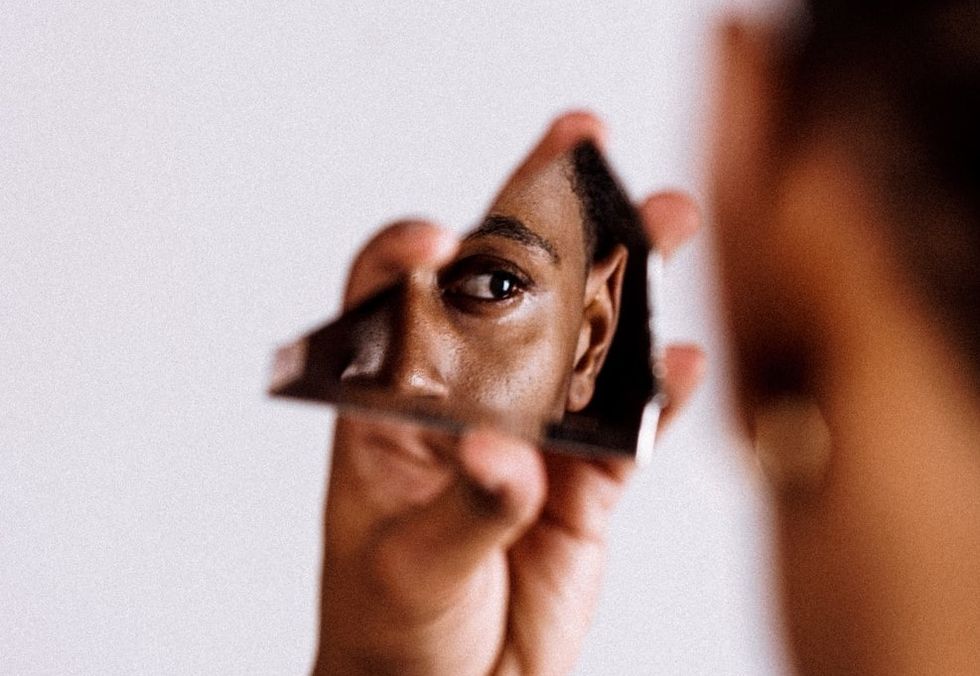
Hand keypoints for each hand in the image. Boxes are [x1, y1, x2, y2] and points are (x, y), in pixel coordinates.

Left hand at [313, 112, 704, 675]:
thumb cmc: (388, 631)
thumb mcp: (406, 566)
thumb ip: (464, 507)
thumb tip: (505, 455)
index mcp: (394, 409)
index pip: (393, 303)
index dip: (411, 254)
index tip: (440, 241)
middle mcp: (466, 403)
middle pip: (505, 289)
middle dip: (542, 217)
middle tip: (579, 146)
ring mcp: (533, 434)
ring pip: (582, 341)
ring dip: (624, 283)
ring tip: (665, 220)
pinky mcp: (586, 480)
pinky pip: (628, 424)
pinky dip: (660, 392)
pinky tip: (688, 359)